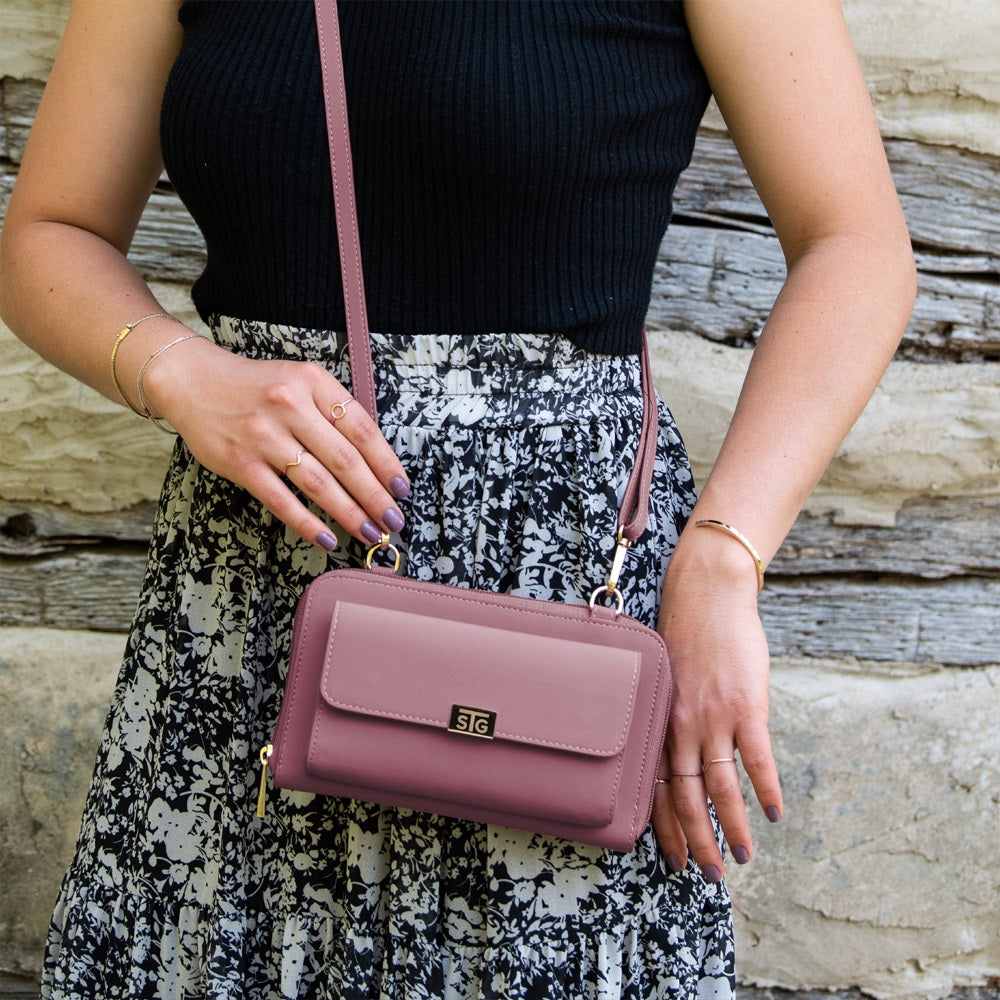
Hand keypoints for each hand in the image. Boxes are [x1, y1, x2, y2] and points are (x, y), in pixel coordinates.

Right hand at [141, 333, 409, 549]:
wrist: (191, 381)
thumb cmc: (256, 386)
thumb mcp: (299, 382)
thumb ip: (332, 411)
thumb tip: (374, 461)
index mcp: (312, 382)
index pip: (362, 428)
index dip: (386, 463)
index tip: (401, 489)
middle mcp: (290, 405)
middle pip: (345, 460)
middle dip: (375, 496)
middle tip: (393, 521)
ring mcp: (263, 435)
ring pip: (318, 483)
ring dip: (349, 513)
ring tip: (369, 533)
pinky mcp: (240, 462)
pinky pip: (282, 500)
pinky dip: (308, 523)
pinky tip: (328, 538)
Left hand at [652, 528, 781, 880]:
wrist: (707, 594)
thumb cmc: (685, 635)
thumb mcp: (665, 681)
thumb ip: (673, 720)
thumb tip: (684, 755)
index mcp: (660, 722)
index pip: (656, 789)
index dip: (665, 829)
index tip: (672, 860)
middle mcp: (681, 725)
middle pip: (685, 797)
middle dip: (696, 842)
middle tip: (708, 875)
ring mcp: (713, 717)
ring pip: (720, 787)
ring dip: (732, 827)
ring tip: (743, 857)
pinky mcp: (745, 705)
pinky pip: (755, 757)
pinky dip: (766, 789)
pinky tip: (774, 813)